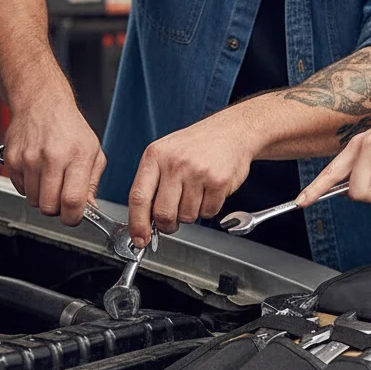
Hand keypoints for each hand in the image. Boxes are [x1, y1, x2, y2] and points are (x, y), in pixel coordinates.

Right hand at [0, 90, 105, 226]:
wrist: (42, 104)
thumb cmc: (70, 127)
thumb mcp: (93, 152)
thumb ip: (92, 183)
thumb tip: (89, 209)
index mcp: (77, 156)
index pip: (72, 201)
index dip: (73, 217)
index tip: (75, 216)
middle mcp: (51, 157)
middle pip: (49, 207)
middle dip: (57, 209)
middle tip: (62, 196)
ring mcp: (28, 159)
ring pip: (33, 201)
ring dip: (43, 197)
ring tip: (51, 179)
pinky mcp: (12, 160)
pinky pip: (20, 190)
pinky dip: (30, 187)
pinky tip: (38, 171)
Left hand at [127, 114, 256, 246]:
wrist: (233, 131)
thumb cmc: (198, 144)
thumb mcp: (167, 154)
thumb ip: (153, 183)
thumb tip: (143, 220)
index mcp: (155, 156)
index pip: (138, 197)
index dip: (137, 224)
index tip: (140, 238)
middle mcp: (175, 163)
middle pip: (163, 213)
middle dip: (167, 225)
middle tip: (172, 221)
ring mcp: (197, 172)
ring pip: (187, 216)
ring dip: (191, 213)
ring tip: (196, 192)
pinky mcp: (218, 181)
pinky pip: (208, 212)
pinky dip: (209, 208)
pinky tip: (210, 190)